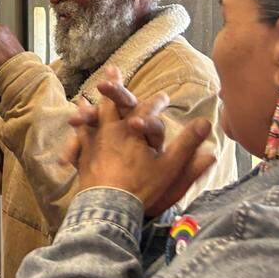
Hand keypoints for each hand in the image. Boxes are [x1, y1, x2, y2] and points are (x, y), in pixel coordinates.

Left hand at [64, 66, 214, 216]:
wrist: (110, 206)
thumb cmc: (141, 186)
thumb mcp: (170, 166)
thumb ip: (187, 143)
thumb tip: (207, 123)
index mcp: (132, 129)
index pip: (147, 110)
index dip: (156, 103)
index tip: (165, 97)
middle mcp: (111, 130)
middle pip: (112, 104)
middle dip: (114, 87)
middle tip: (111, 71)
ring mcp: (94, 141)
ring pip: (90, 117)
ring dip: (88, 106)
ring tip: (82, 98)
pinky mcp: (83, 156)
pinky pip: (77, 138)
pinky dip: (76, 130)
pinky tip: (71, 127)